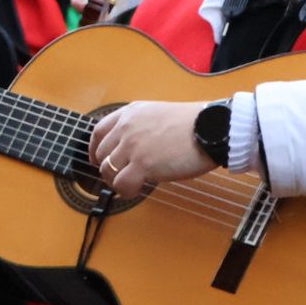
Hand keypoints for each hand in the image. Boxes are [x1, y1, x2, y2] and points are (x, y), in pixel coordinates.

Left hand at [90, 100, 213, 198]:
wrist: (210, 128)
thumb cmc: (193, 124)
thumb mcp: (158, 113)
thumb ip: (141, 126)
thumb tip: (132, 149)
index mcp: (130, 113)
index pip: (99, 131)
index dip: (95, 149)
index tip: (97, 160)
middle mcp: (126, 127)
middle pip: (102, 154)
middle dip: (107, 169)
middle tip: (120, 179)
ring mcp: (132, 145)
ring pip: (108, 171)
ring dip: (116, 182)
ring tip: (130, 186)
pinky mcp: (142, 164)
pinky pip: (121, 184)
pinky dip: (126, 191)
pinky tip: (136, 191)